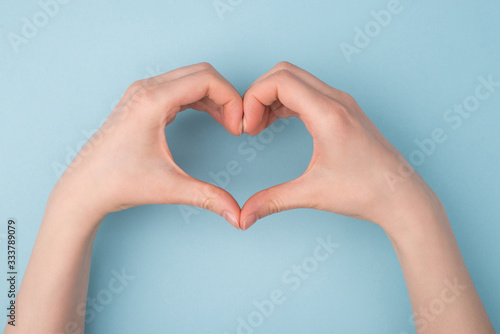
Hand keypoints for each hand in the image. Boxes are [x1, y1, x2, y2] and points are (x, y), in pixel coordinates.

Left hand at [51, 63, 242, 228]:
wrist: (84, 188)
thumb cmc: (117, 183)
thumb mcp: (169, 188)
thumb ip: (208, 197)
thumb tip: (238, 216)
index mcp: (152, 100)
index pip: (207, 79)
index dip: (232, 100)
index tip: (238, 127)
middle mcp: (146, 89)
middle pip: (201, 73)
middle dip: (226, 95)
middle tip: (236, 125)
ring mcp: (142, 93)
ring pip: (190, 78)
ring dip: (214, 97)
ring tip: (227, 123)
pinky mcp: (141, 101)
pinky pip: (179, 88)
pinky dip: (199, 99)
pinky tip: (209, 117)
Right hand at [240, 62, 440, 230]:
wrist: (401, 195)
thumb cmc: (366, 192)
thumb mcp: (312, 194)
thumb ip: (272, 201)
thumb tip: (244, 216)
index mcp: (328, 114)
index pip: (279, 81)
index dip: (253, 98)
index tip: (248, 127)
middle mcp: (336, 100)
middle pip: (284, 72)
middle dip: (259, 93)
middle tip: (250, 124)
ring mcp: (342, 102)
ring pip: (296, 78)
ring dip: (272, 96)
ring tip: (260, 125)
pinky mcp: (344, 109)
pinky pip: (308, 90)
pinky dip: (286, 100)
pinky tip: (277, 121)